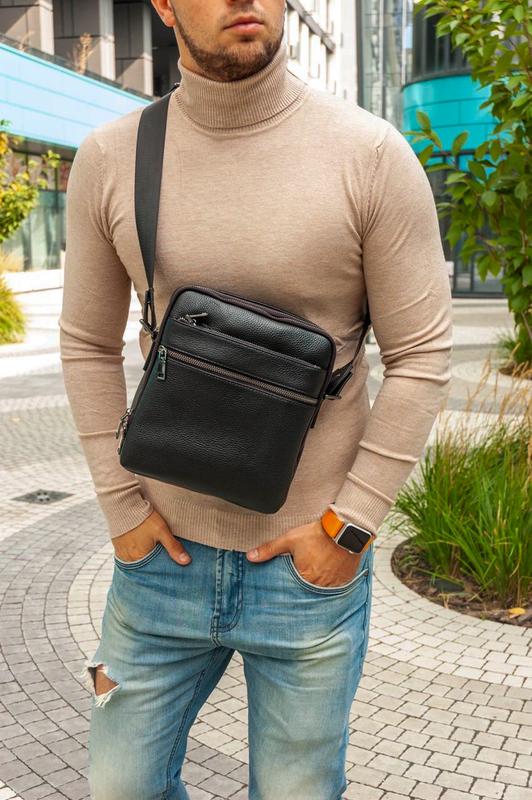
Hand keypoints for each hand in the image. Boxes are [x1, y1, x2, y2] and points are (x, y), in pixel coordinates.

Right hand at [112, 509, 190, 564]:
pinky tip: (140, 549)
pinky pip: (127, 557)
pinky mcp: (117, 547)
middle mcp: (130, 559)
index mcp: (140, 558)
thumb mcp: (162, 531)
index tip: (168, 566)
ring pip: (136, 562)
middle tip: (159, 558)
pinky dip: (134, 555)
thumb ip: (173, 547)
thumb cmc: (143, 518)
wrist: (123, 505)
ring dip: (143, 559)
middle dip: (153, 565)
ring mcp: (122, 554)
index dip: (162, 568)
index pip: (154, 570)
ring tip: (149, 553)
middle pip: (145, 567)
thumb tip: (186, 561)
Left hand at [246, 518, 363, 587]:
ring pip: (321, 592)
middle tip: (303, 579)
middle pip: (306, 592)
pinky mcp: (345, 582)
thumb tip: (250, 557)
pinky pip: (335, 589)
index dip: (289, 585)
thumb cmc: (317, 534)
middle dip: (302, 588)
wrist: (344, 529)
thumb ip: (269, 549)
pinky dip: (331, 585)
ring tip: (316, 579)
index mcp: (303, 578)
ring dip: (317, 587)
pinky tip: (328, 577)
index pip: (291, 589)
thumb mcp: (290, 539)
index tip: (289, 582)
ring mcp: (333, 586)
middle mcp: (318, 586)